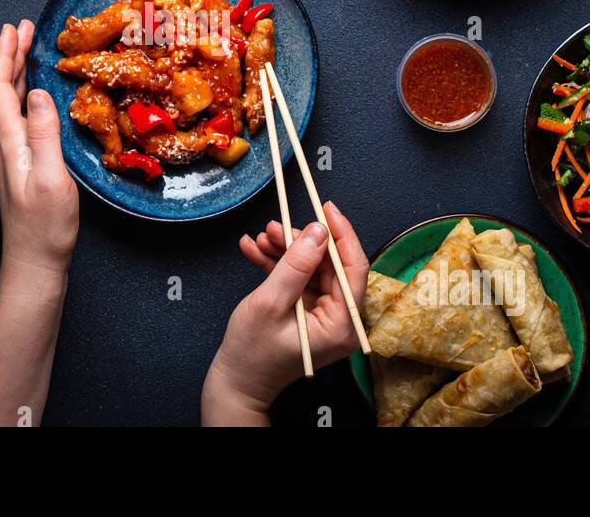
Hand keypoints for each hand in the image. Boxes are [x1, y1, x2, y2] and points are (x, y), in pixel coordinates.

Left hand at [0, 20, 78, 278]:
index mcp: (10, 142)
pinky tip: (33, 95)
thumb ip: (43, 133)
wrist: (34, 265)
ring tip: (27, 50)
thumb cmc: (44, 228)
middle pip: (0, 90)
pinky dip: (23, 94)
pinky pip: (17, 117)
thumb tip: (36, 92)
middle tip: (23, 28)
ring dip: (15, 72)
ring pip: (8, 103)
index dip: (4, 56)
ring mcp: (11, 155)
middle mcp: (5, 145)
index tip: (13, 29)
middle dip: (10, 55)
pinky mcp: (20, 165)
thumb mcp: (51, 178)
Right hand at [202, 202, 367, 424]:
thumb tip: (317, 231)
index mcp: (342, 325)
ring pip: (311, 268)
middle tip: (276, 225)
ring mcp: (323, 316)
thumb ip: (295, 265)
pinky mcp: (306, 312)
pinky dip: (277, 264)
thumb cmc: (252, 354)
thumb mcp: (271, 303)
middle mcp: (339, 320)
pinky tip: (254, 250)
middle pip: (329, 265)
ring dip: (284, 250)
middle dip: (301, 242)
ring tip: (260, 237)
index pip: (353, 268)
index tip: (327, 209)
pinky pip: (297, 279)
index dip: (341, 234)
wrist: (236, 382)